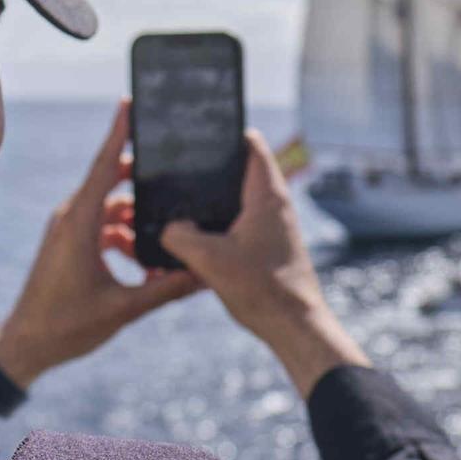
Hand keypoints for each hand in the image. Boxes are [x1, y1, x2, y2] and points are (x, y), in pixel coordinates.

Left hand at [0, 101, 199, 396]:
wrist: (27, 345)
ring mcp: (68, 229)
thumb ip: (166, 290)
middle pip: (111, 180)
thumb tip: (205, 275)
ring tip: (164, 235)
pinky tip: (144, 259)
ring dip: (135, 217)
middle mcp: (71, 217)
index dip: (119, 133)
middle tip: (177, 170)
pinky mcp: (68, 242)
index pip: (104, 166)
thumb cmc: (67, 326)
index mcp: (79, 223)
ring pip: (109, 206)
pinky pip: (101, 224)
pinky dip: (123, 233)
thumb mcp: (123, 308)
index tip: (131, 102)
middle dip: (143, 178)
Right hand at [161, 131, 368, 397]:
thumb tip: (166, 227)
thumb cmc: (262, 289)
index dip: (225, 133)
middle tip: (179, 170)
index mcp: (267, 194)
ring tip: (182, 202)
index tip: (197, 134)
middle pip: (240, 169)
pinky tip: (196, 237)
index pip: (250, 143)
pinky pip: (240, 223)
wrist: (294, 327)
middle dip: (211, 169)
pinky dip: (221, 223)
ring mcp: (274, 226)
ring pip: (239, 199)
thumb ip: (180, 235)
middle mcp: (275, 204)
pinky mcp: (269, 246)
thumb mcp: (209, 259)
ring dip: (214, 200)